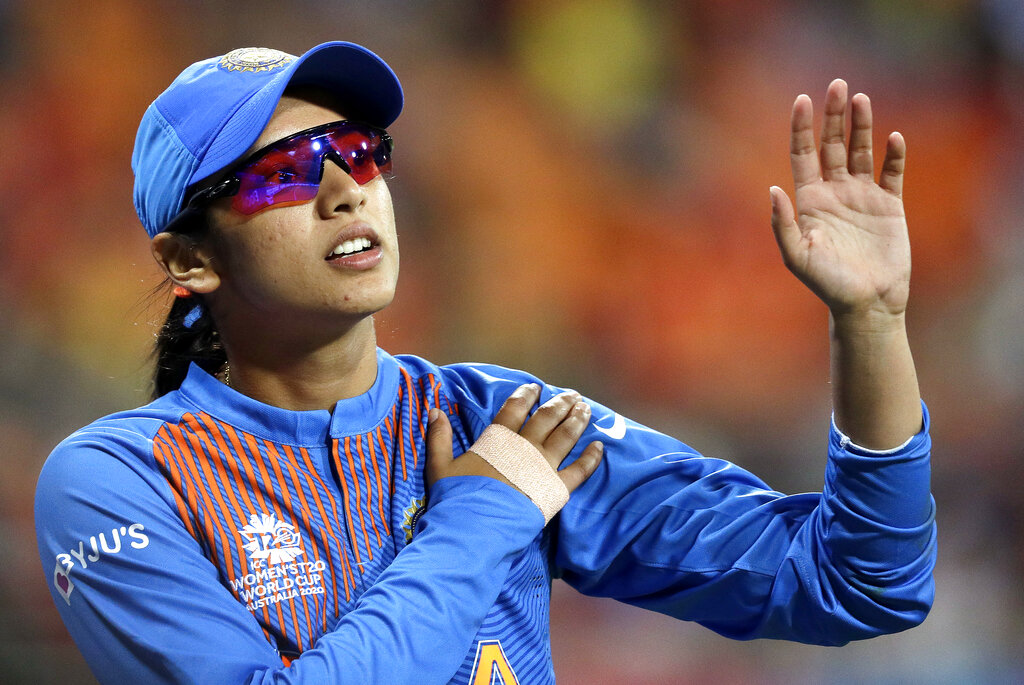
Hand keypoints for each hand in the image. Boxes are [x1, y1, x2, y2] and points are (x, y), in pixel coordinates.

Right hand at [425, 383, 603, 494]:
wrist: (474, 530)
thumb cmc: (455, 499)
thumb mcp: (440, 466)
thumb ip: (439, 437)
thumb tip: (434, 410)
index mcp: (498, 439)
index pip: (515, 408)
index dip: (526, 394)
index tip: (536, 387)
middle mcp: (525, 447)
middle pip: (547, 418)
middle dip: (560, 404)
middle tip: (571, 395)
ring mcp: (543, 467)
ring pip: (566, 436)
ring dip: (578, 420)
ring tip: (585, 409)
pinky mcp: (557, 489)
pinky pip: (580, 470)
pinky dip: (591, 457)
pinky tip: (599, 445)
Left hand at [770, 79, 910, 321]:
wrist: (867, 303)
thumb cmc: (827, 284)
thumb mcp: (797, 256)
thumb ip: (783, 225)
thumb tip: (772, 190)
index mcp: (810, 200)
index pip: (803, 154)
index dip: (802, 127)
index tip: (803, 99)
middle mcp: (835, 192)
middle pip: (833, 144)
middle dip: (834, 116)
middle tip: (838, 84)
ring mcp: (862, 196)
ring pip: (862, 152)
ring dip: (862, 126)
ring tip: (861, 99)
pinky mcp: (890, 205)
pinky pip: (892, 173)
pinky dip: (893, 155)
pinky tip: (894, 138)